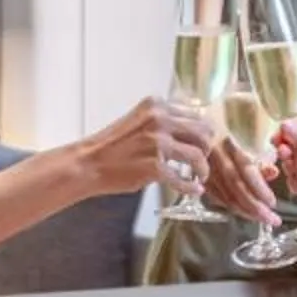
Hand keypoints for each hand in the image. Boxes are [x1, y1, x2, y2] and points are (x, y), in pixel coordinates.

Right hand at [75, 98, 216, 199]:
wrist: (89, 163)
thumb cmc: (113, 146)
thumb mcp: (140, 121)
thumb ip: (164, 121)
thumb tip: (191, 131)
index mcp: (157, 106)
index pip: (196, 115)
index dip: (204, 132)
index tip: (204, 144)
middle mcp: (159, 120)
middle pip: (203, 133)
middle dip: (207, 149)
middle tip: (204, 160)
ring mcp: (157, 143)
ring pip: (198, 155)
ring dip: (203, 169)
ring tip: (200, 176)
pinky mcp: (154, 166)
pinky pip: (183, 178)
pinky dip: (191, 187)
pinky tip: (194, 190)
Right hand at [201, 132, 282, 224]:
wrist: (180, 121)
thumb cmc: (214, 124)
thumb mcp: (237, 133)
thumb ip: (257, 155)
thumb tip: (273, 173)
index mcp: (225, 140)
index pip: (245, 167)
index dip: (258, 187)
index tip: (272, 203)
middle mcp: (212, 153)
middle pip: (234, 184)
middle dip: (254, 206)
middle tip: (272, 220)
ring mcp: (200, 165)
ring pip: (222, 193)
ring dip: (242, 210)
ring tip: (261, 219)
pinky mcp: (193, 173)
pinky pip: (213, 193)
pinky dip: (227, 204)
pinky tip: (241, 211)